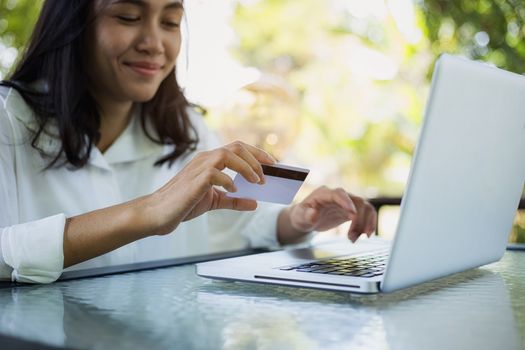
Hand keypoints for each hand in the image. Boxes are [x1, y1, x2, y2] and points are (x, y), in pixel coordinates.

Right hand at [146, 141, 275, 234]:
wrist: (157, 213)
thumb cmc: (183, 204)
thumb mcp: (214, 202)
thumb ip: (233, 201)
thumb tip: (255, 204)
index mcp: (209, 161)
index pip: (237, 148)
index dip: (257, 153)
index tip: (272, 163)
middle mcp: (205, 159)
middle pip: (237, 147)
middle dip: (257, 158)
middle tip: (269, 174)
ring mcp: (199, 167)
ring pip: (228, 154)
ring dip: (247, 167)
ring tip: (257, 182)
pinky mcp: (195, 179)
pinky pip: (216, 173)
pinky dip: (229, 180)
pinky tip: (234, 190)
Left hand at [288, 186, 376, 241]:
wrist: (306, 218)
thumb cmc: (302, 216)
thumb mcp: (300, 217)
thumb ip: (306, 215)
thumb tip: (313, 214)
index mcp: (324, 194)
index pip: (339, 194)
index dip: (347, 202)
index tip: (353, 215)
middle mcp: (338, 195)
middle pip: (357, 201)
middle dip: (359, 220)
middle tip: (351, 237)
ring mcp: (346, 202)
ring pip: (365, 207)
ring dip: (365, 223)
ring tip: (355, 238)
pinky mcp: (351, 210)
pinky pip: (366, 213)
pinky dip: (368, 223)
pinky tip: (363, 235)